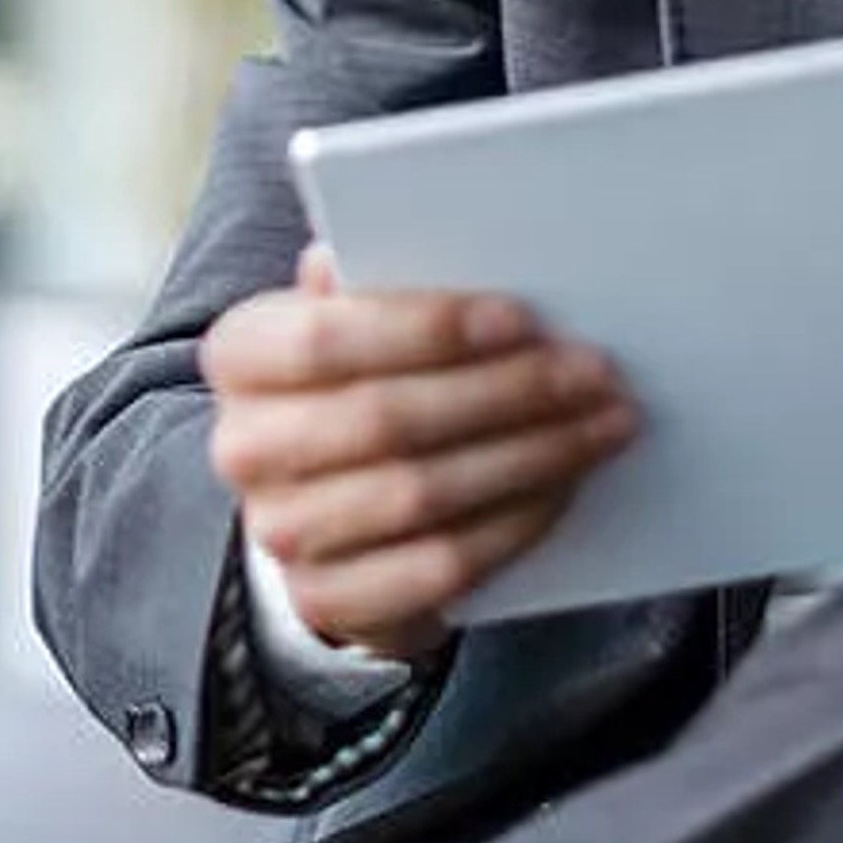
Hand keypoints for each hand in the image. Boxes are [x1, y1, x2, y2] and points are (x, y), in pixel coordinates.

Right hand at [203, 246, 640, 665]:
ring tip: (602, 424)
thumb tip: (423, 244)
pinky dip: (516, 524)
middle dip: (505, 393)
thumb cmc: (351, 383)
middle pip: (386, 419)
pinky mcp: (330, 599)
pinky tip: (566, 485)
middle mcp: (244, 447)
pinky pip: (441, 567)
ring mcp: (281, 533)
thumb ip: (375, 280)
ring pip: (423, 495)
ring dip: (530, 457)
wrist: (318, 506)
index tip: (521, 318)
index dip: (429, 328)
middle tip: (592, 372)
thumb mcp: (349, 318)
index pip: (327, 338)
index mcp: (241, 353)